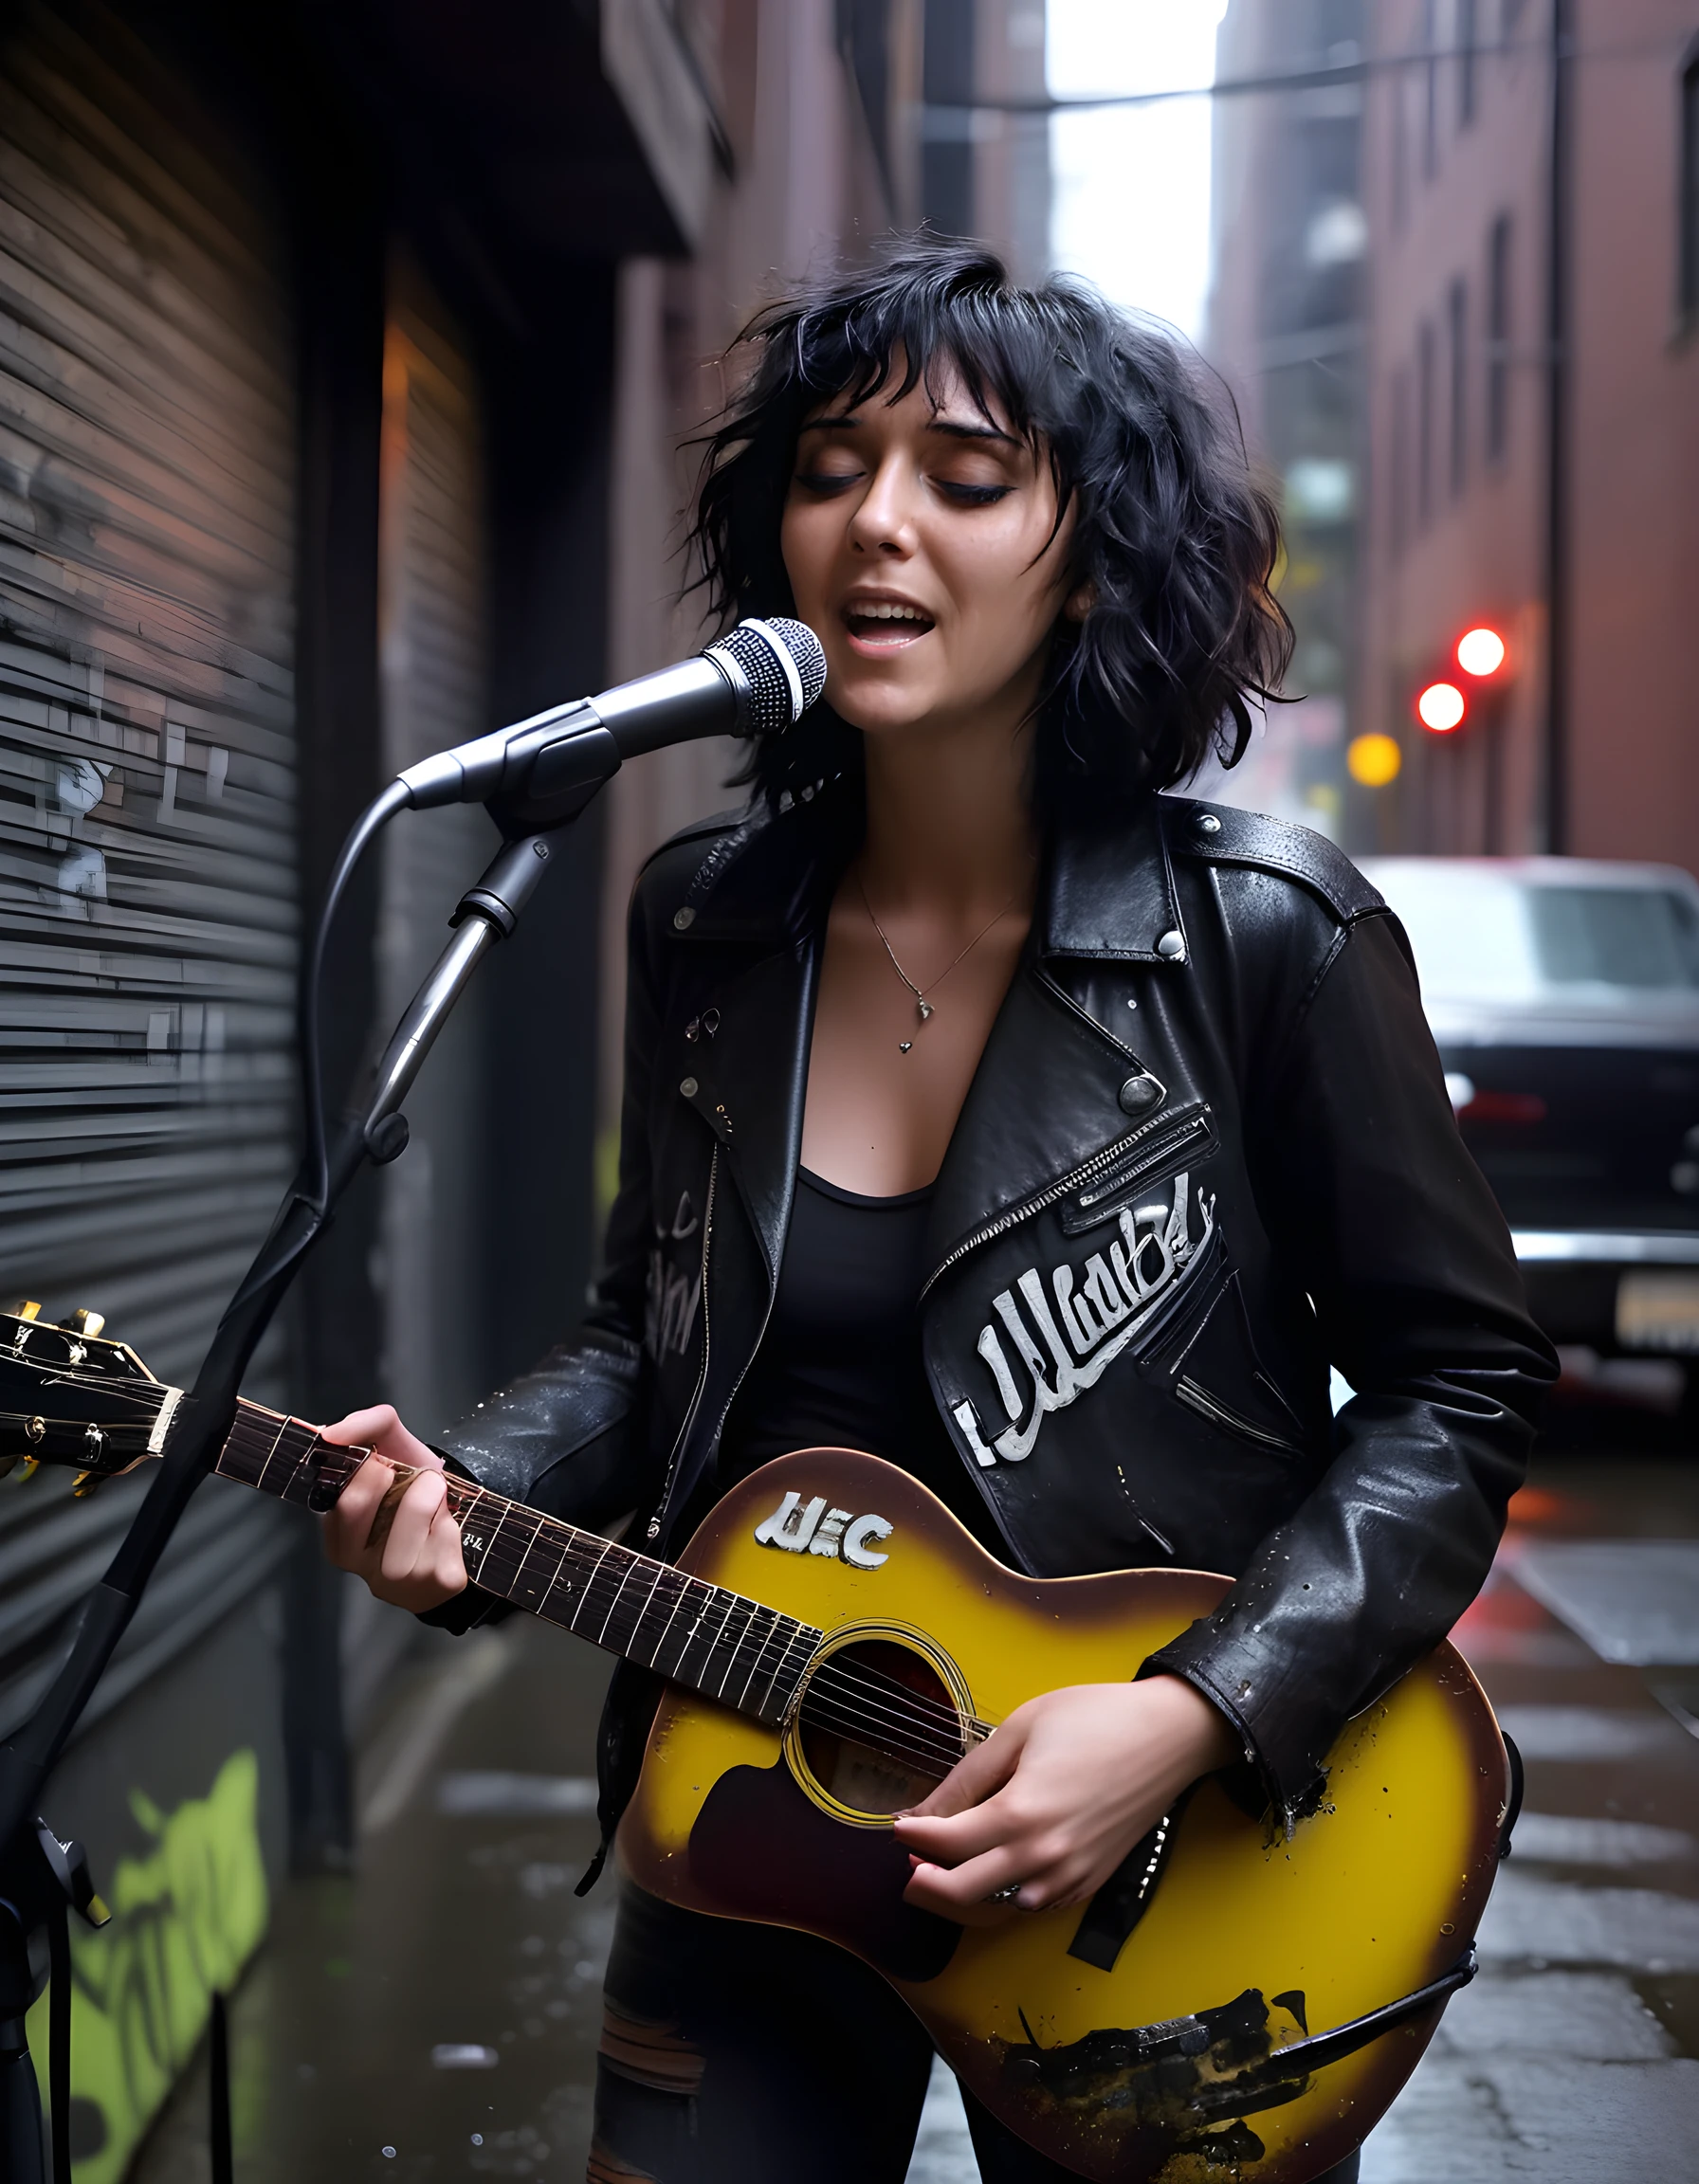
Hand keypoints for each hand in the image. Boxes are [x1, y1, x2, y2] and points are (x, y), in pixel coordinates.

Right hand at [320, 1404, 467, 1612]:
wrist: (460, 1519)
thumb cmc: (414, 1485)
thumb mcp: (392, 1446)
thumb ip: (365, 1425)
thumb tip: (332, 1432)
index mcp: (336, 1529)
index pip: (331, 1494)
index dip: (361, 1469)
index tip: (378, 1462)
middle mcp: (357, 1560)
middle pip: (355, 1503)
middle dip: (386, 1474)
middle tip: (408, 1475)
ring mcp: (395, 1578)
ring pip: (409, 1515)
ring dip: (428, 1491)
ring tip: (434, 1493)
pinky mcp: (437, 1579)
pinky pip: (445, 1534)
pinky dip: (451, 1516)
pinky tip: (444, 1526)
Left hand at [894, 1676, 1236, 1916]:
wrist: (1168, 1737)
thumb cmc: (1095, 1720)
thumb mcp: (1019, 1731)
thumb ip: (966, 1779)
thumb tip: (920, 1813)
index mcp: (1020, 1814)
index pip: (944, 1845)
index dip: (912, 1838)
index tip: (897, 1827)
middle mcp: (1043, 1857)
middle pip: (961, 1893)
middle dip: (923, 1885)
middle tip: (905, 1869)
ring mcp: (1068, 1877)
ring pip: (996, 1913)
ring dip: (959, 1901)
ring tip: (937, 1878)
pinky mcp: (1087, 1884)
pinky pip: (1030, 1909)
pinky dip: (1000, 1904)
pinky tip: (989, 1881)